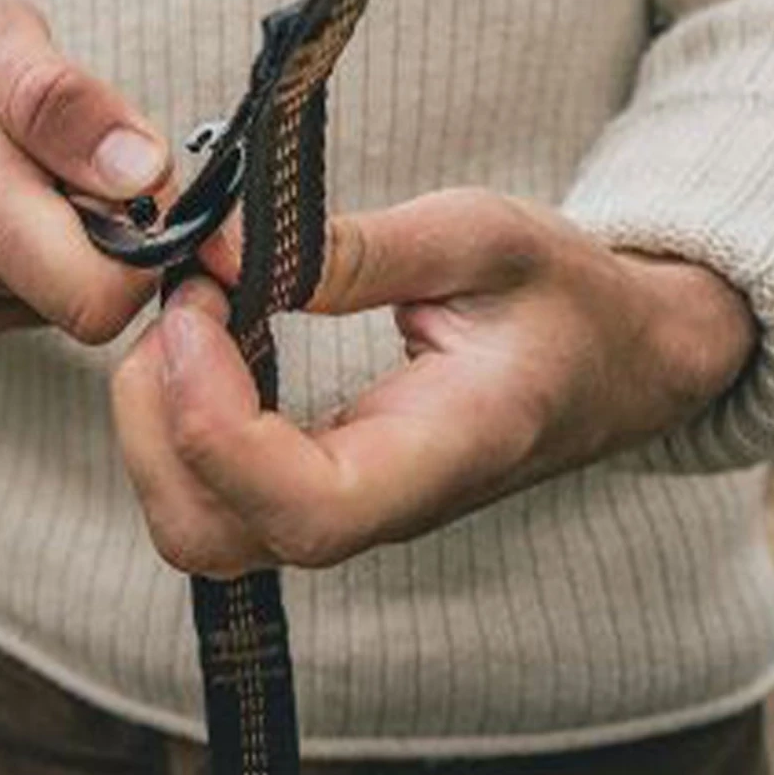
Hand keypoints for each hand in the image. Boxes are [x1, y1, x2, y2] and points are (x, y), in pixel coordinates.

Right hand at [0, 0, 168, 347]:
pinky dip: (47, 257)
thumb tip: (142, 172)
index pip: (97, 291)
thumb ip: (63, 98)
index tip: (155, 179)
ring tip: (37, 167)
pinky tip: (13, 200)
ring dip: (81, 240)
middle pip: (95, 302)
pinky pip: (39, 307)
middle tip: (102, 160)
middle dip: (125, 239)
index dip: (158, 243)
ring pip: (71, 303)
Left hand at [112, 188, 755, 576]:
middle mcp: (379, 509)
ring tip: (193, 308)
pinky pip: (209, 487)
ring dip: (155, 417)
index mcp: (444, 456)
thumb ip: (353, 250)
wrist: (617, 359)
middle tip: (184, 299)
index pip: (305, 510)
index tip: (198, 305)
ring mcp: (339, 509)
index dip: (217, 423)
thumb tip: (216, 246)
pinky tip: (208, 333)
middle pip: (214, 536)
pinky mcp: (310, 489)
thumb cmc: (563, 297)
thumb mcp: (481, 238)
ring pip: (195, 523)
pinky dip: (175, 415)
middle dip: (157, 420)